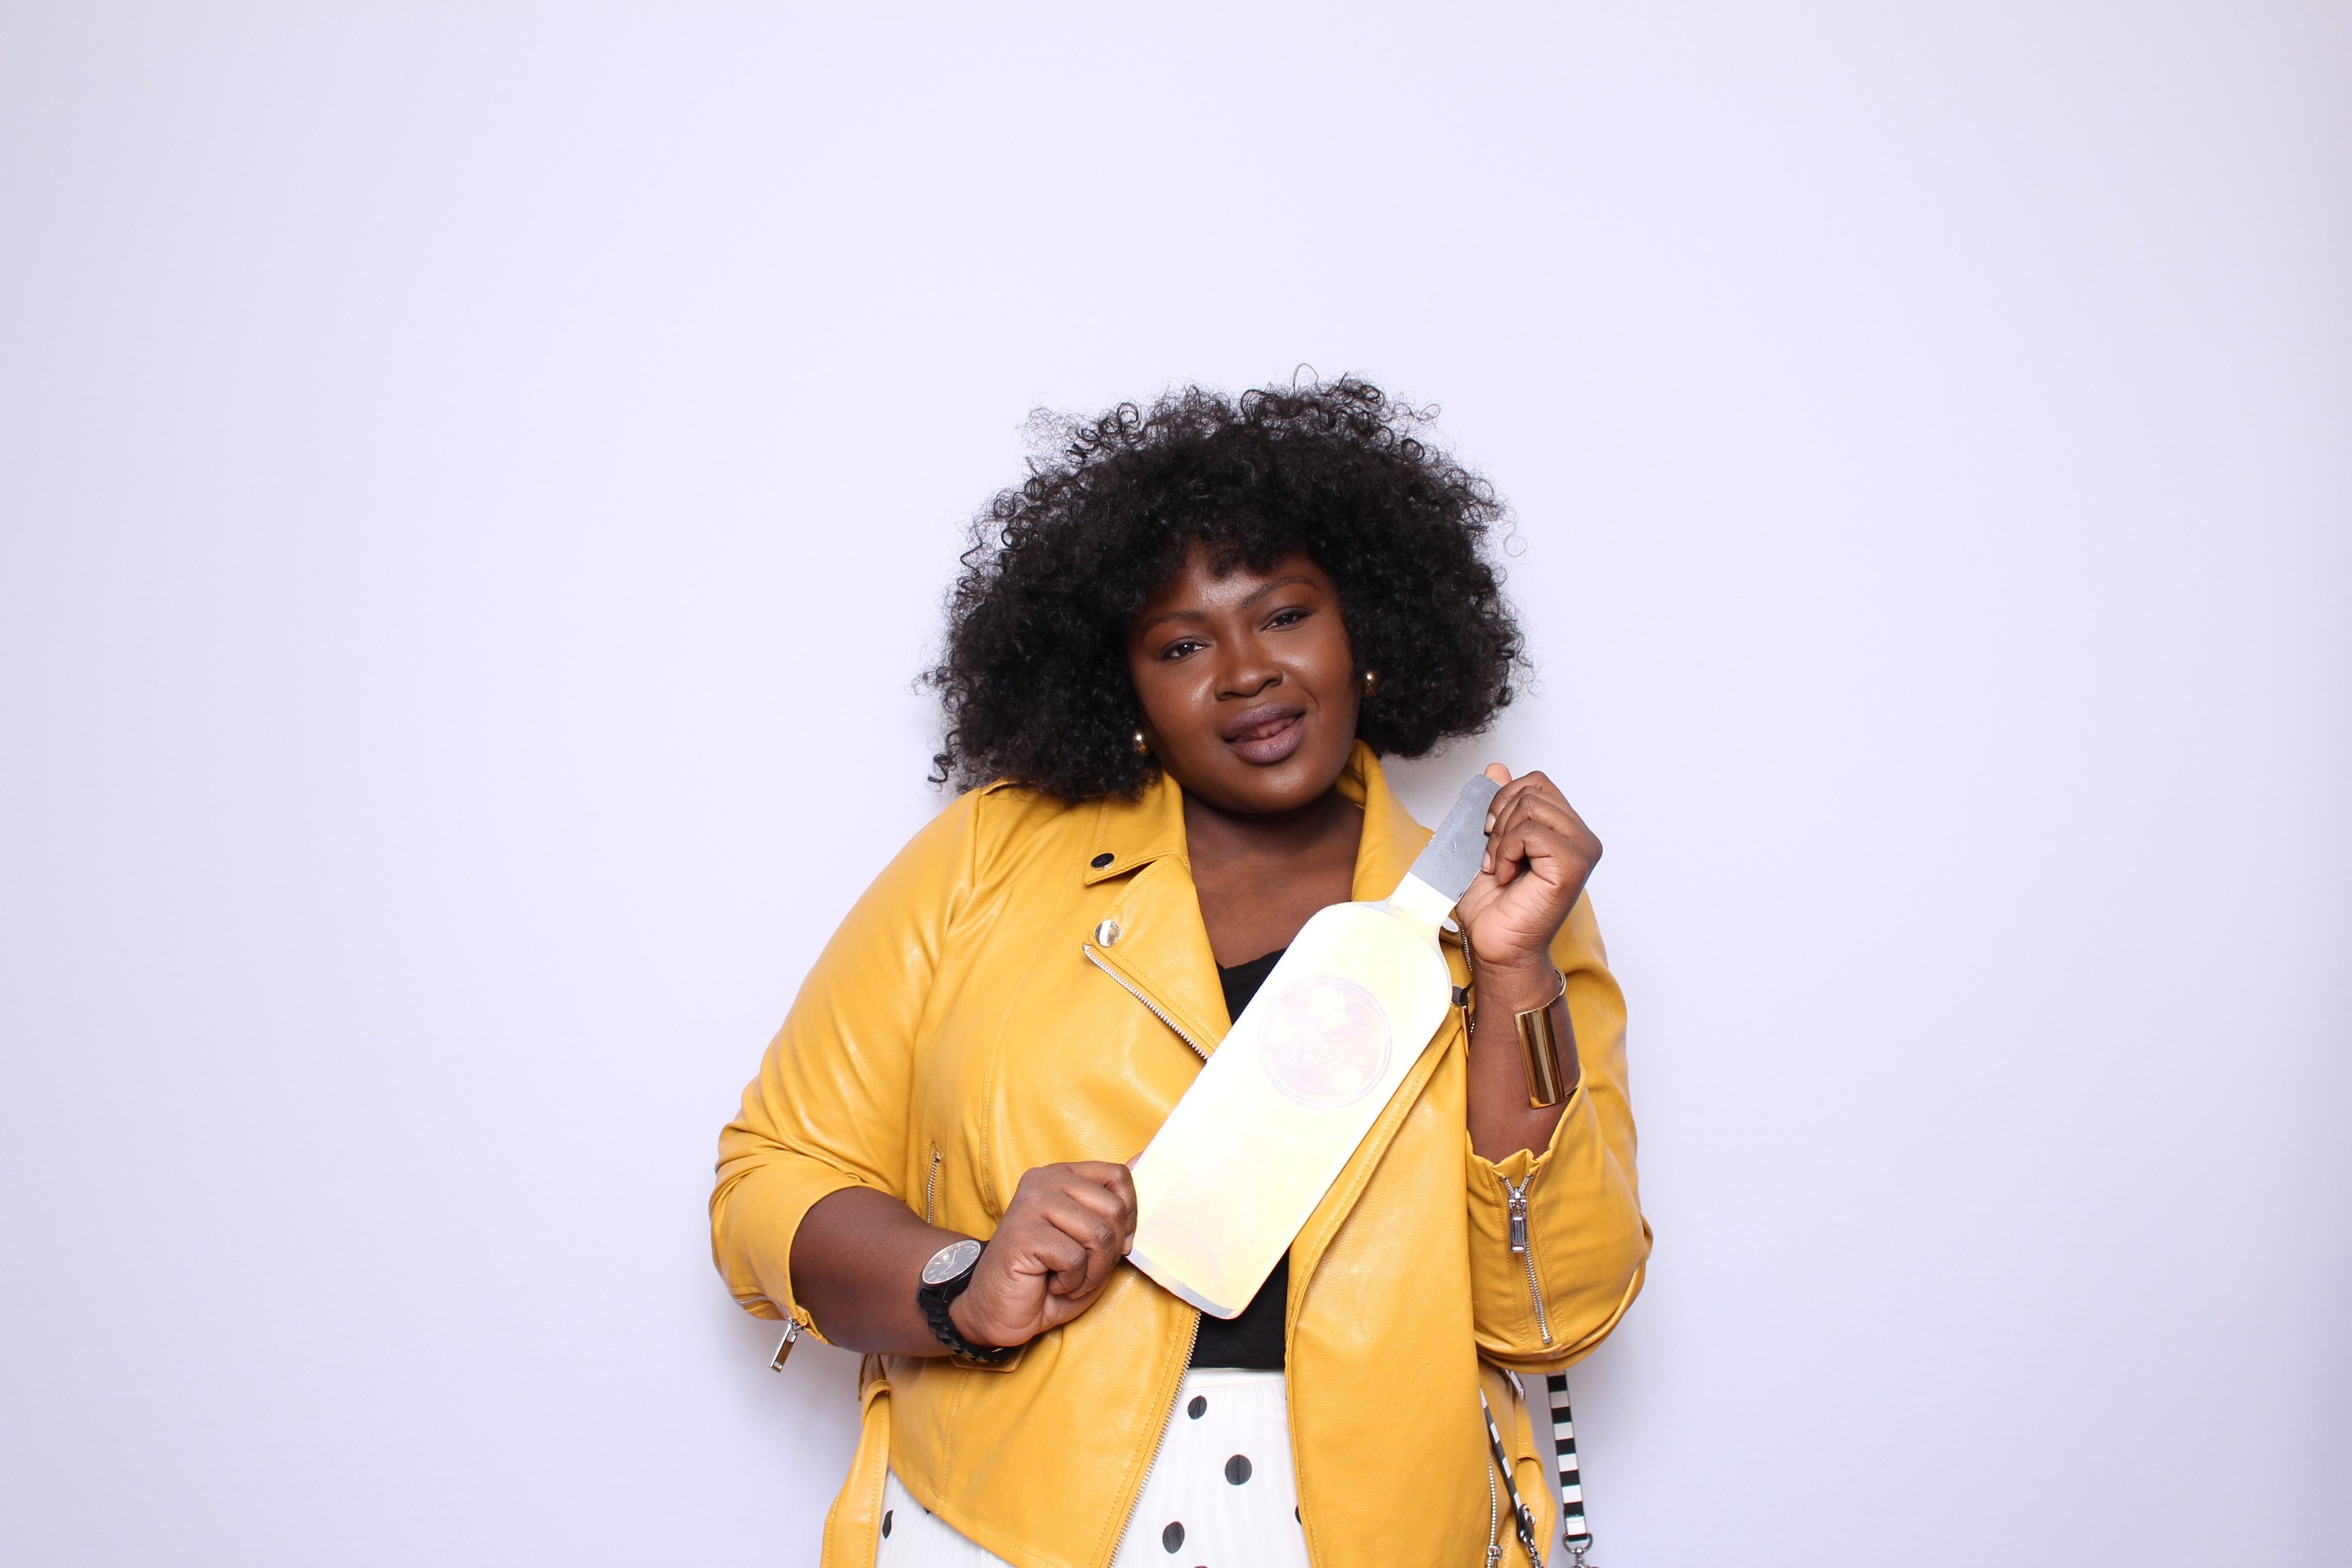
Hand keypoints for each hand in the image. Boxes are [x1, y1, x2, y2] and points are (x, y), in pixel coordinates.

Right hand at [948, 1161, 1136, 1349]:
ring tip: (1068, 1278)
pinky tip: (1051, 1283)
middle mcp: (1045, 1180)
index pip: (1118, 1175)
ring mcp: (1032, 1203)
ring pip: (1099, 1234)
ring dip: (1093, 1272)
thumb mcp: (1091, 1240)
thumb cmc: (1048, 1276)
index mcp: (1062, 1175)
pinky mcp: (1024, 1233)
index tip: (1112, 1243)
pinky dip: (1072, 1282)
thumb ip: (1114, 1203)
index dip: (1128, 1216)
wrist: (999, 1310)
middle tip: (1084, 1268)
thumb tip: (1145, 1156)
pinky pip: (1075, 1258)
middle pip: (1114, 1208)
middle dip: (1110, 1252)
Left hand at [1454, 764, 1601, 989]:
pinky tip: (1507, 877)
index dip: (1503, 800)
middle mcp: (1581, 837)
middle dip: (1499, 818)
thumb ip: (1495, 805)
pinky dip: (1507, 852)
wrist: (1495, 946)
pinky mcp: (1572, 866)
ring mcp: (1582, 851)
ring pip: (1530, 806)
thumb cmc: (1493, 904)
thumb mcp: (1485, 842)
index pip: (1536, 782)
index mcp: (1565, 829)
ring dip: (1502, 838)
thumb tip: (1497, 768)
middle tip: (1495, 857)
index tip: (1490, 836)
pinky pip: (1531, 832)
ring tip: (1501, 868)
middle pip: (1532, 788)